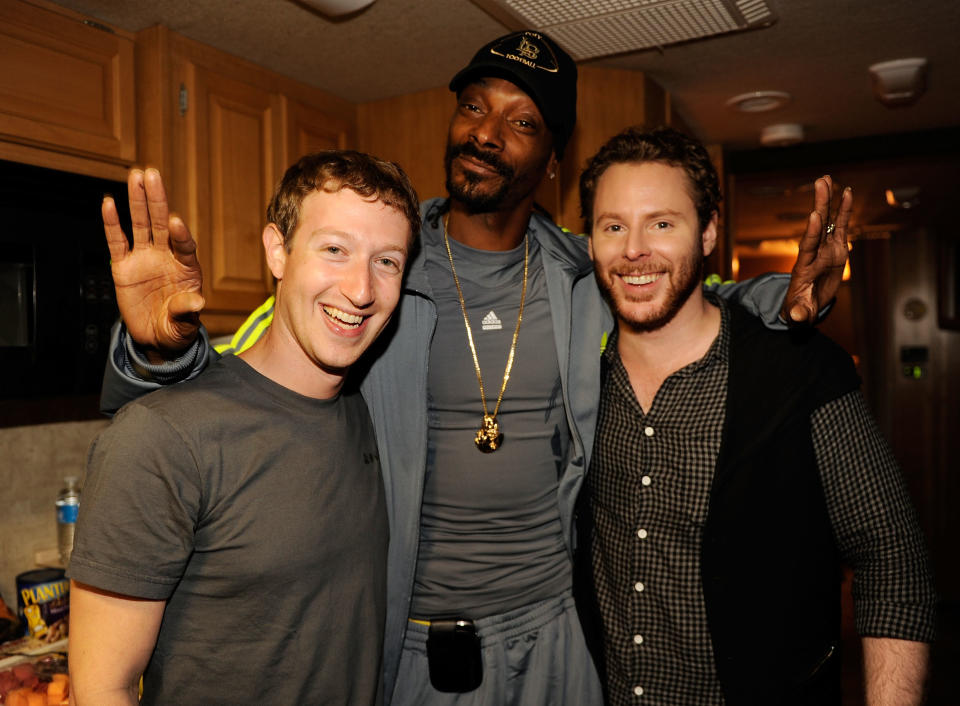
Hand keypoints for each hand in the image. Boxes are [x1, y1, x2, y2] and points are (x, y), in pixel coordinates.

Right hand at [104, 168, 203, 357]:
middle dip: (157, 199)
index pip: (185, 246)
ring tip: (136, 176)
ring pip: (141, 224)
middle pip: (162, 223)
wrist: (156, 337)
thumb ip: (187, 310)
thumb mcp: (184, 323)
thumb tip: (197, 301)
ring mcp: (144, 258)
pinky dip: (112, 223)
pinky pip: (117, 241)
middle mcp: (166, 256)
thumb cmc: (176, 327)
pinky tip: (108, 203)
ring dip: (138, 201)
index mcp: (186, 267)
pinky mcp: (124, 266)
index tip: (176, 222)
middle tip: (153, 174)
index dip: (181, 235)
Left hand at [781, 175, 852, 323]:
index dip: (812, 232)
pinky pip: (840, 226)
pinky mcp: (836, 249)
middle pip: (817, 226)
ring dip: (829, 200)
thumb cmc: (800, 309)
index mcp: (804, 267)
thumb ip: (798, 314)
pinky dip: (844, 211)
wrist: (805, 305)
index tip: (815, 215)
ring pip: (827, 221)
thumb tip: (796, 317)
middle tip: (821, 181)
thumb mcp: (799, 314)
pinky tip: (847, 192)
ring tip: (827, 179)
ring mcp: (825, 249)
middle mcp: (814, 253)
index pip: (808, 246)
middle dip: (820, 204)